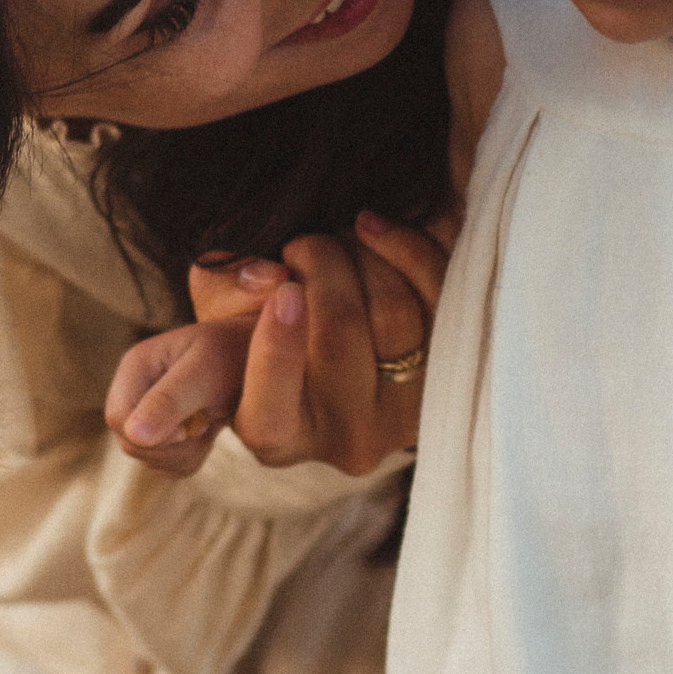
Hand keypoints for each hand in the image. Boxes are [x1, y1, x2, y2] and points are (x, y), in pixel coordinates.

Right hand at [104, 320, 251, 476]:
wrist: (260, 358)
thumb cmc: (236, 355)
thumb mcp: (205, 373)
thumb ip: (169, 401)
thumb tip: (134, 435)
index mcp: (137, 365)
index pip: (118, 417)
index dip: (151, 433)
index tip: (190, 427)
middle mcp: (135, 388)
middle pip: (130, 443)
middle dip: (172, 446)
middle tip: (208, 424)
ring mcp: (146, 410)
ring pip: (148, 458)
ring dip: (184, 454)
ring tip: (211, 424)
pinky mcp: (162, 430)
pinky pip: (165, 465)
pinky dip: (189, 458)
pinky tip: (208, 432)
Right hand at [232, 215, 449, 475]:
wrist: (329, 326)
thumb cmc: (261, 319)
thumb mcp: (220, 307)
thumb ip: (225, 289)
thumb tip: (271, 277)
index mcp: (276, 433)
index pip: (270, 407)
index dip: (277, 347)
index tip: (282, 288)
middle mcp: (345, 441)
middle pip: (340, 338)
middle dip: (323, 265)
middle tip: (305, 241)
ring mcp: (406, 416)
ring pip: (394, 316)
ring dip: (365, 254)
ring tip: (340, 237)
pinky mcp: (451, 374)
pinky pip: (440, 300)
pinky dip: (411, 251)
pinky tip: (378, 231)